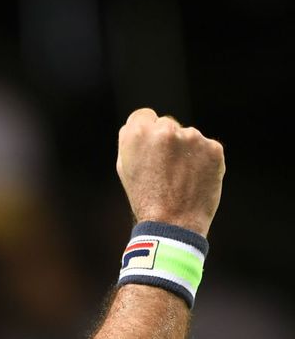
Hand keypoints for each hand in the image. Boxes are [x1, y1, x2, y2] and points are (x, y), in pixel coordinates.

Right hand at [116, 108, 224, 236]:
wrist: (172, 223)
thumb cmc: (144, 197)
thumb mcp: (125, 166)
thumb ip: (133, 140)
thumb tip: (146, 125)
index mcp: (137, 132)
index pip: (145, 115)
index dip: (147, 132)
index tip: (151, 149)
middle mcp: (164, 129)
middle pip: (167, 124)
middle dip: (167, 141)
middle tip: (165, 168)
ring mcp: (192, 137)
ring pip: (189, 137)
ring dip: (187, 151)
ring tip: (180, 178)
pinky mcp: (213, 148)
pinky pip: (207, 148)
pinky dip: (203, 161)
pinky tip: (195, 179)